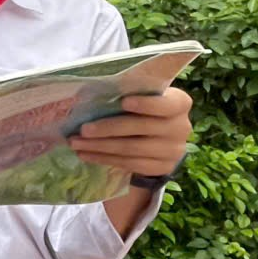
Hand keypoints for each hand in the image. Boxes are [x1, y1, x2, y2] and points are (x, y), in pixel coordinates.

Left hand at [69, 87, 192, 177]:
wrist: (161, 139)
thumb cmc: (145, 109)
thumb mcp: (144, 95)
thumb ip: (129, 91)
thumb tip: (87, 91)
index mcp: (179, 103)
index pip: (166, 104)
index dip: (146, 104)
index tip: (123, 102)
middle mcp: (181, 127)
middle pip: (142, 128)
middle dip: (108, 128)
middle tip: (83, 129)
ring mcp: (173, 150)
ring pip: (132, 149)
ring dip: (100, 146)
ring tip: (76, 143)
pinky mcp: (161, 167)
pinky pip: (129, 164)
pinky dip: (104, 158)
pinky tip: (86, 154)